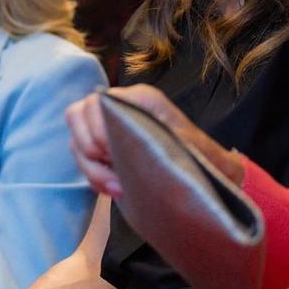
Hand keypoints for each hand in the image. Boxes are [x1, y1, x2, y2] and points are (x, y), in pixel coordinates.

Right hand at [66, 85, 244, 223]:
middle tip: (113, 170)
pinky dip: (93, 176)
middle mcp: (122, 108)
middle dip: (89, 147)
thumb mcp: (192, 147)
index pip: (99, 101)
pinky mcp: (106, 150)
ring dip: (90, 166)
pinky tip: (114, 189)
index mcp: (142, 100)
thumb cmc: (203, 157)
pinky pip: (82, 158)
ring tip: (116, 187)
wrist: (211, 173)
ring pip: (77, 139)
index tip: (110, 153)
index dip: (97, 127)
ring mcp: (109, 128)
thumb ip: (169, 139)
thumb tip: (140, 137)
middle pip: (78, 115)